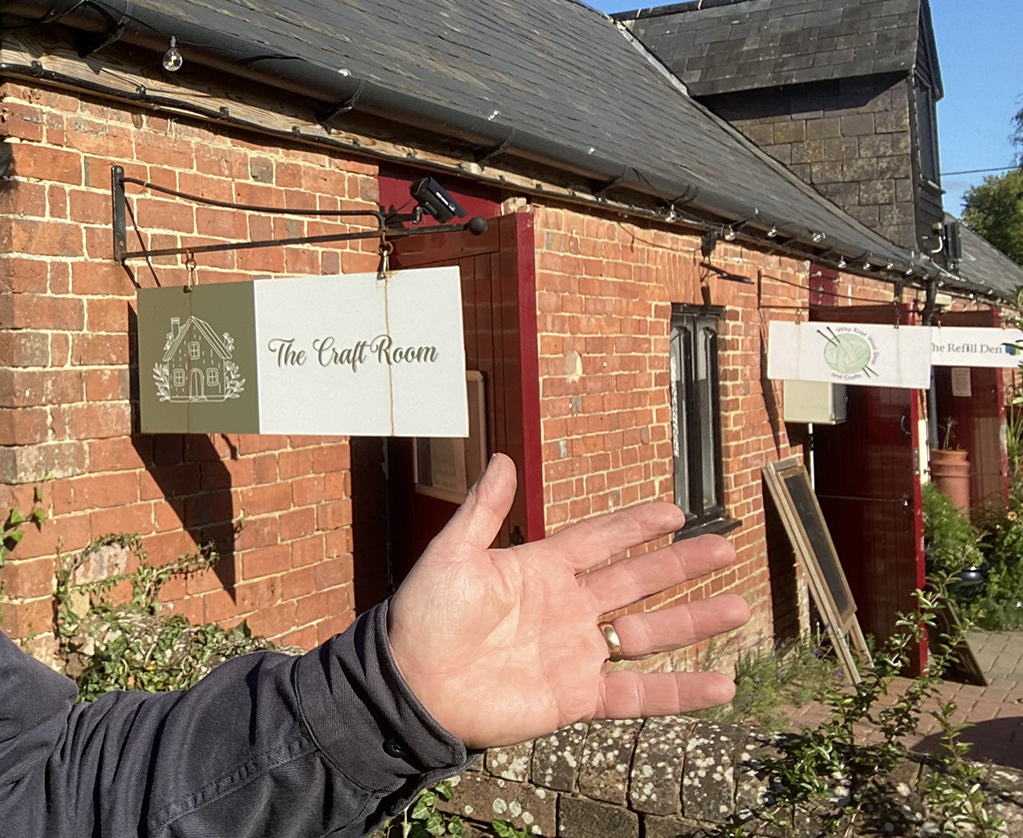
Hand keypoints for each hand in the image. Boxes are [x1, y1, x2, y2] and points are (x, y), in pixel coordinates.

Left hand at [388, 454, 749, 748]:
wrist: (413, 684)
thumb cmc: (425, 616)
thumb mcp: (454, 553)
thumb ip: (483, 509)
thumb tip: (501, 456)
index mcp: (541, 570)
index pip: (600, 541)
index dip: (635, 525)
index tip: (674, 511)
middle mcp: (567, 608)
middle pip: (636, 582)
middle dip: (681, 565)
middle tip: (726, 548)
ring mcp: (576, 652)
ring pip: (648, 633)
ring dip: (693, 621)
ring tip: (739, 607)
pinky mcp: (577, 696)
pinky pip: (638, 693)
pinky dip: (680, 691)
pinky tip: (722, 686)